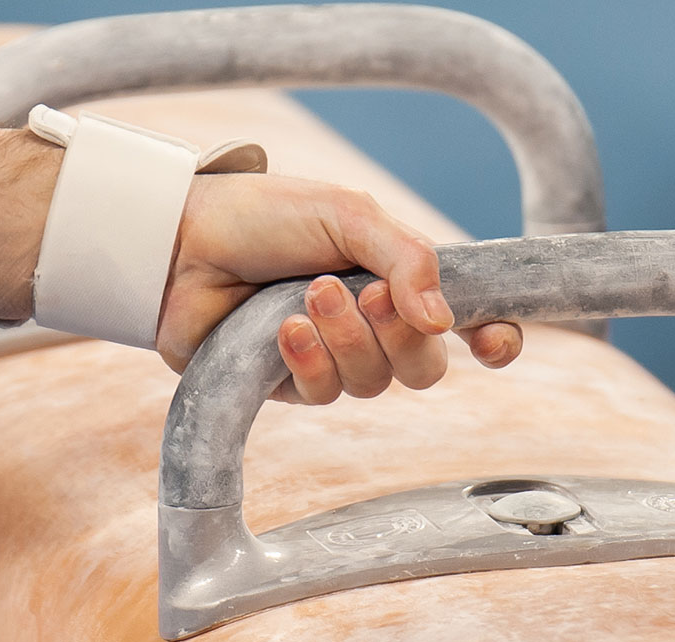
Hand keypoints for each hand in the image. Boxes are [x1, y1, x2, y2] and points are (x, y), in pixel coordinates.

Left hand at [157, 174, 522, 403]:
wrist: (181, 240)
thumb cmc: (264, 216)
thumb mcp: (345, 215)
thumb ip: (406, 256)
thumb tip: (445, 320)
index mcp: (396, 280)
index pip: (467, 321)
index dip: (494, 339)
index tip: (494, 343)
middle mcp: (370, 325)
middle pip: (423, 368)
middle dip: (398, 336)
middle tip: (361, 293)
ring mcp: (330, 358)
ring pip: (372, 384)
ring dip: (346, 341)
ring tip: (308, 297)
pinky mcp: (287, 384)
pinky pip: (323, 394)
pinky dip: (309, 362)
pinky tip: (282, 330)